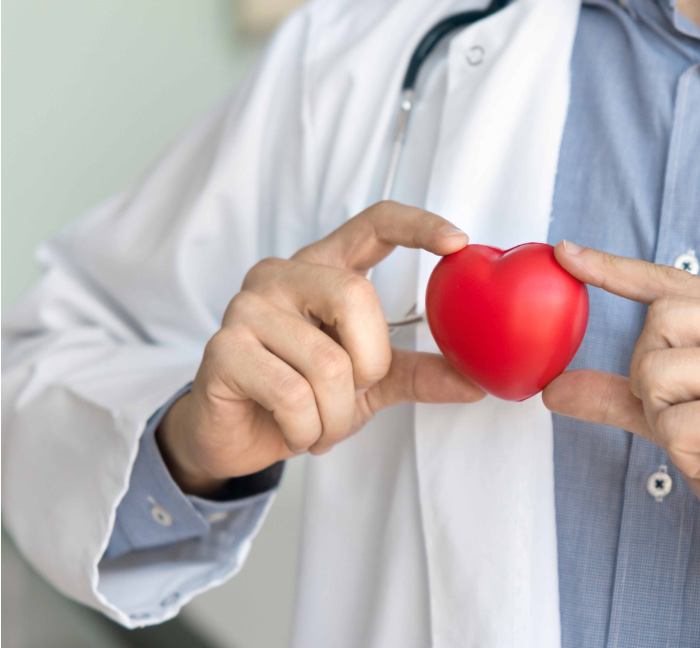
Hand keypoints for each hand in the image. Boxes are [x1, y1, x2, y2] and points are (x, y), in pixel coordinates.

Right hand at [158, 201, 484, 495]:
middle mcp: (282, 274)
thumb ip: (419, 372)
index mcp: (324, 268)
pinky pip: (291, 394)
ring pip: (326, 361)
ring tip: (318, 424)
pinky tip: (294, 430)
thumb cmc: (303, 398)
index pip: (373, 223)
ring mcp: (246, 306)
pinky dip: (306, 428)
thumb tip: (478, 382)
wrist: (236, 438)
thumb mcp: (371, 382)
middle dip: (370, 364)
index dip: (417, 224)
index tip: (458, 242)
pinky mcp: (222, 348)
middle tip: (355, 393)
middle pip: (356, 297)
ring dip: (335, 414)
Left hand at [543, 242, 699, 605]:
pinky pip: (673, 424)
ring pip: (656, 372)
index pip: (674, 282)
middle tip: (690, 420)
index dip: (616, 269)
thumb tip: (555, 386)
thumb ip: (625, 396)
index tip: (567, 253)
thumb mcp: (683, 421)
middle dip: (649, 381)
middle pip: (656, 322)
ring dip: (665, 423)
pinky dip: (683, 454)